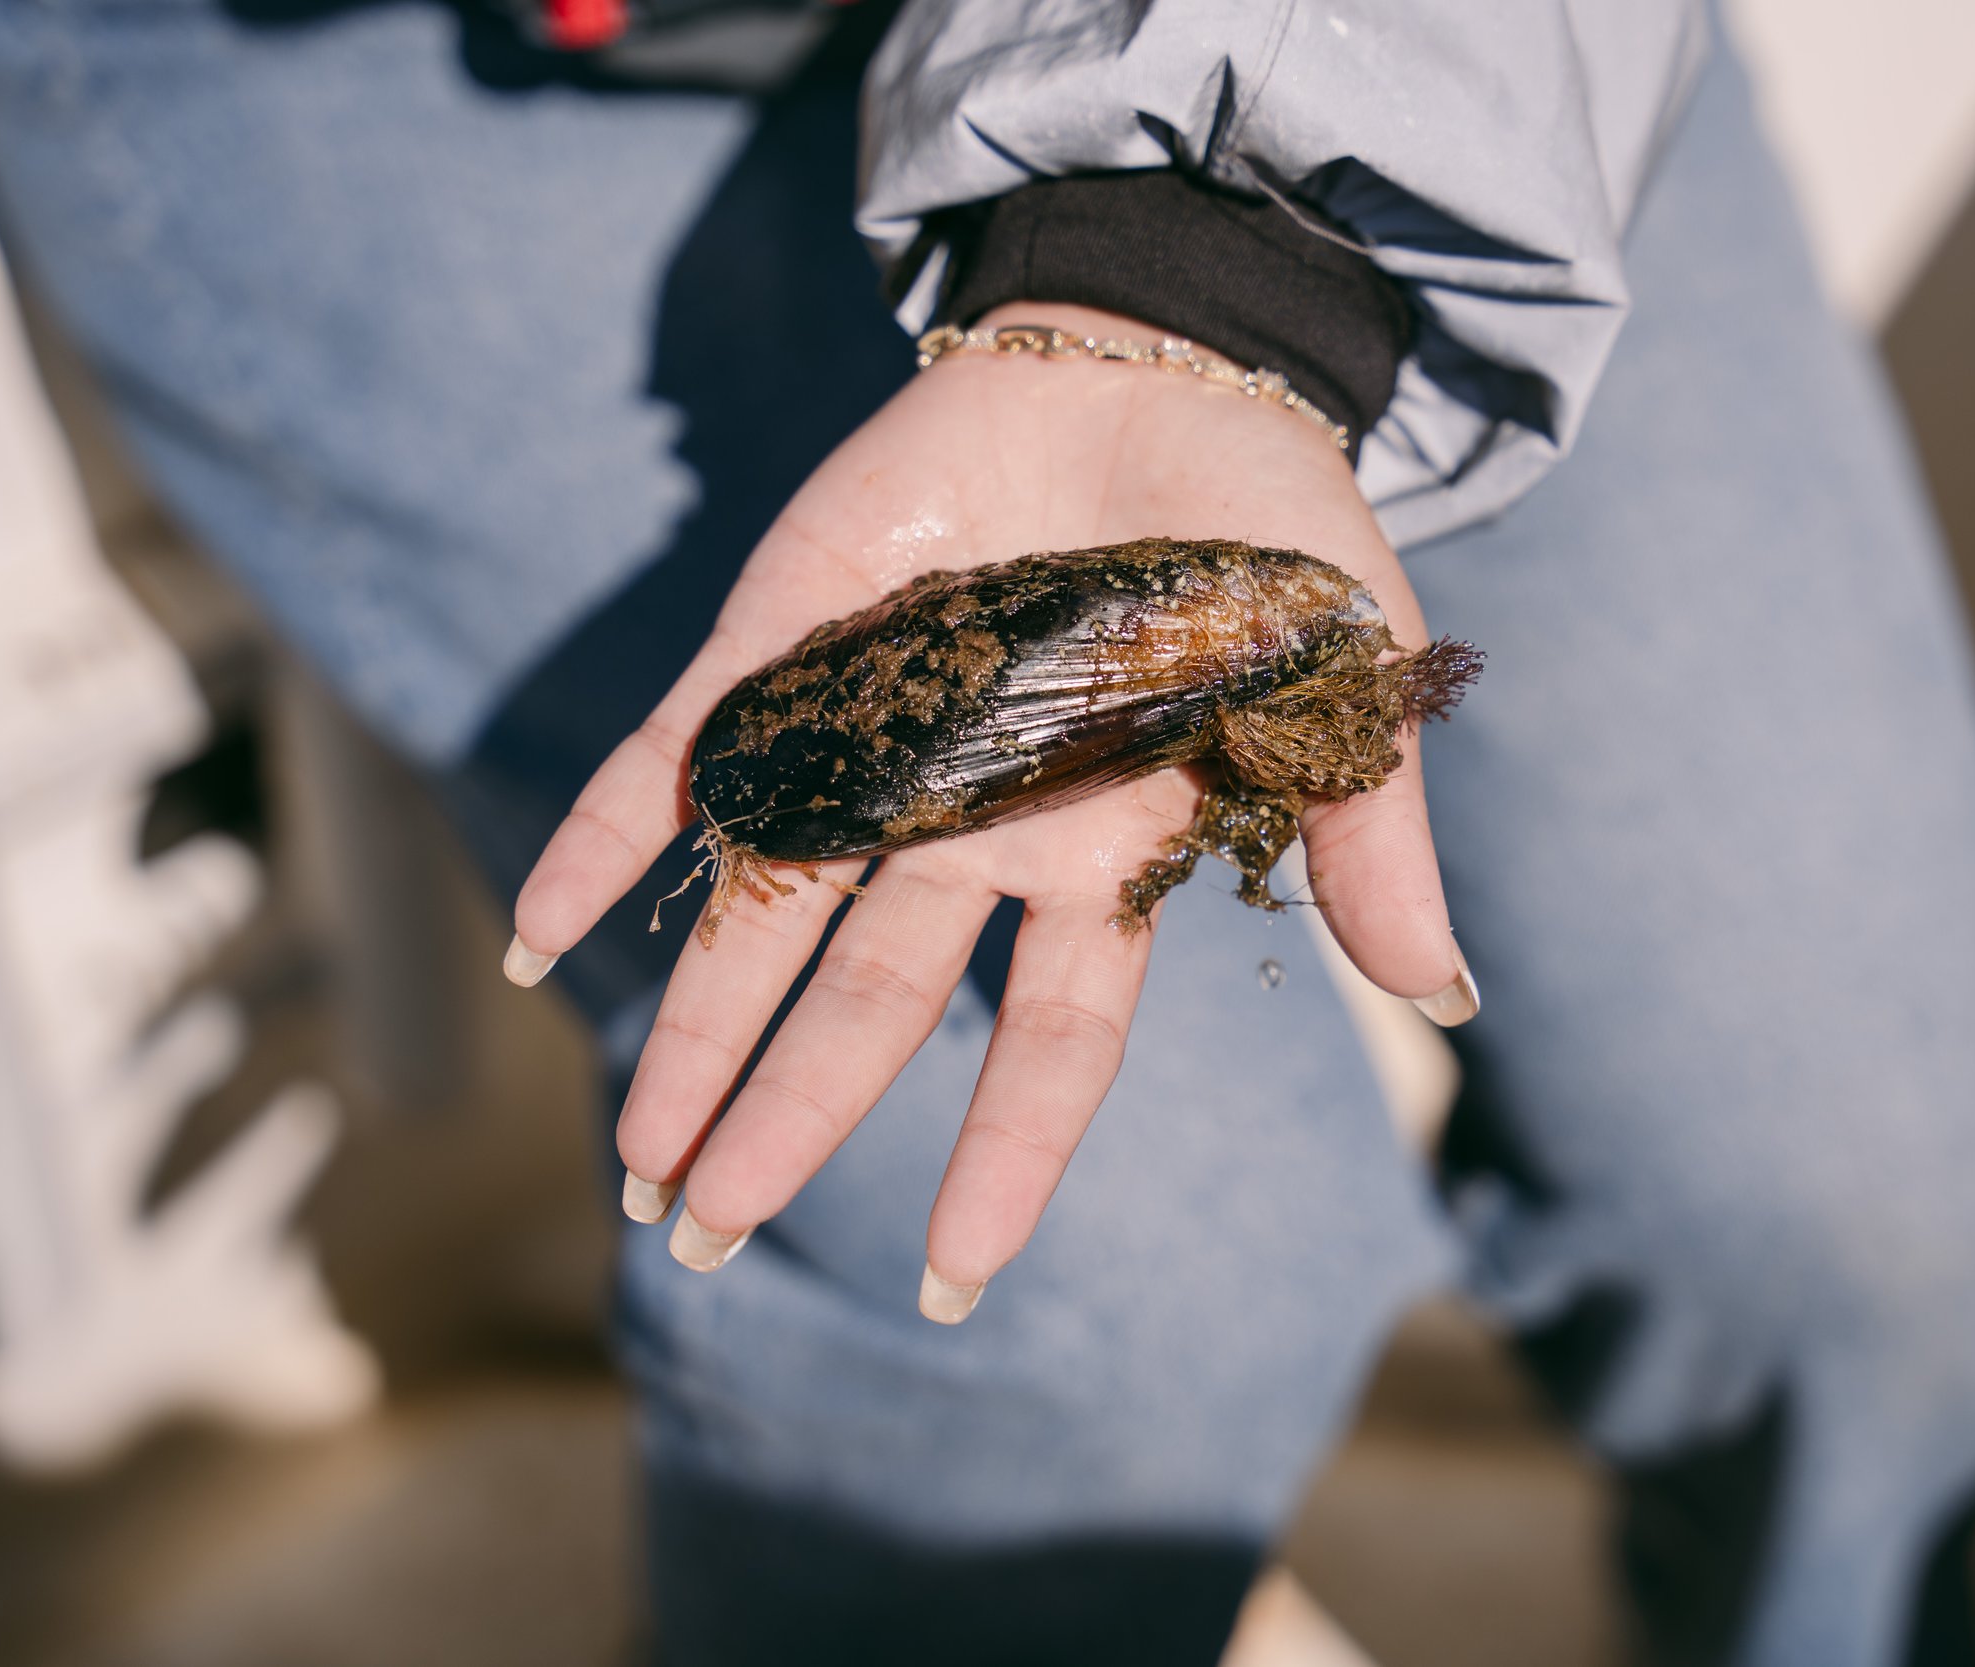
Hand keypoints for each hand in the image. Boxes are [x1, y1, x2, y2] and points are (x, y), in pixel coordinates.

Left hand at [505, 305, 1475, 1315]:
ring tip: (628, 1159)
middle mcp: (973, 828)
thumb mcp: (1342, 681)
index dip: (1005, 1154)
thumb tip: (1439, 993)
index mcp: (1103, 854)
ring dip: (692, 1028)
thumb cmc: (1267, 526)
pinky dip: (608, 836)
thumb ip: (1369, 831)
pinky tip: (535, 929)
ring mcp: (871, 744)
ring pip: (766, 913)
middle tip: (701, 1236)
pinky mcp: (785, 650)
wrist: (1156, 360)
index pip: (1054, 1040)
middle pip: (872, 1005)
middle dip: (790, 1117)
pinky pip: (680, 759)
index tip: (949, 1276)